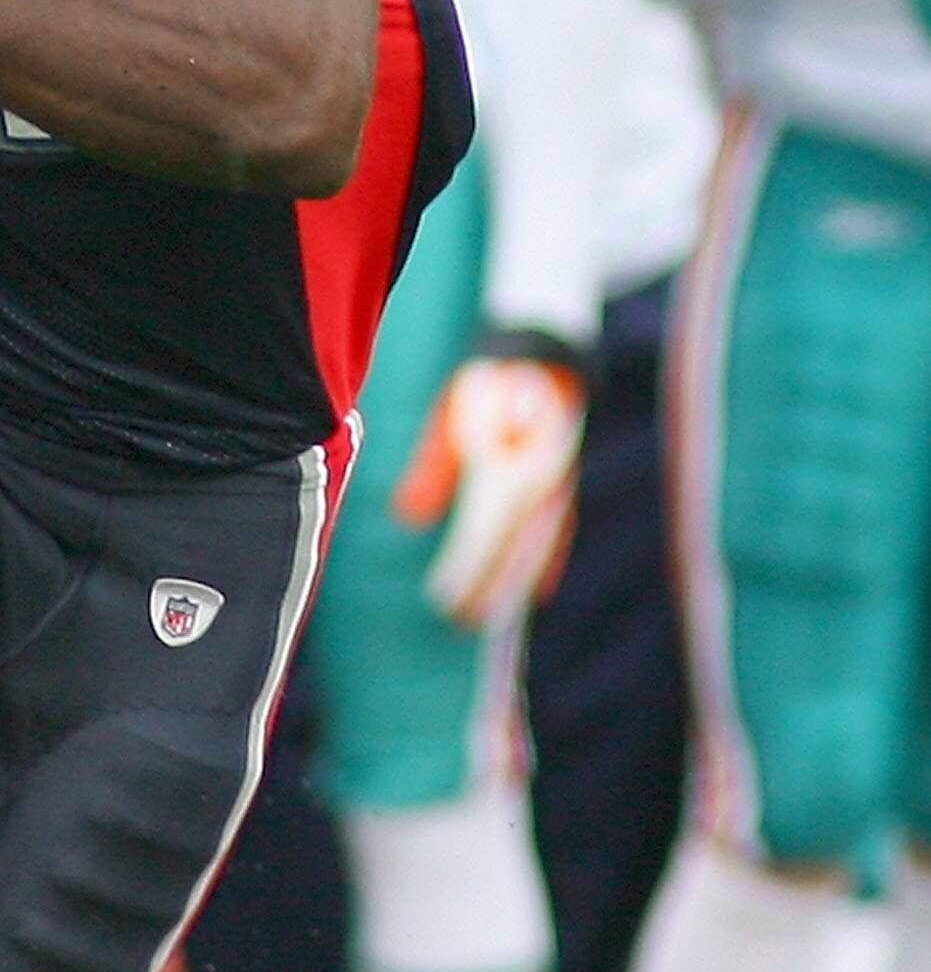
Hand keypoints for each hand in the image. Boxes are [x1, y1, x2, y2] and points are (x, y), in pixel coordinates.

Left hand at [391, 354, 585, 630]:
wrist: (543, 351)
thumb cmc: (486, 382)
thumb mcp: (452, 416)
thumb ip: (432, 468)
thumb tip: (408, 518)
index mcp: (508, 467)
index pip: (482, 532)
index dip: (463, 569)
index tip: (441, 599)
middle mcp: (540, 483)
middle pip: (512, 549)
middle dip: (487, 587)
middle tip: (459, 621)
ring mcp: (557, 485)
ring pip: (537, 547)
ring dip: (514, 583)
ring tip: (489, 617)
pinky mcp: (563, 483)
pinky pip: (557, 532)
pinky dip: (545, 562)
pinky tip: (537, 590)